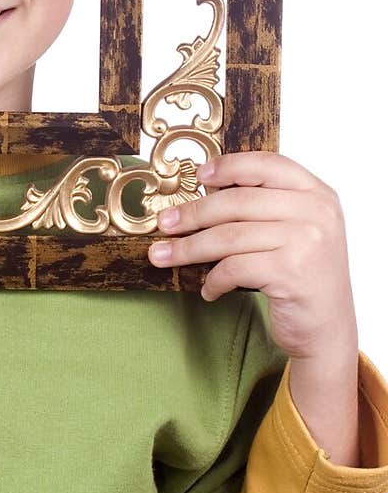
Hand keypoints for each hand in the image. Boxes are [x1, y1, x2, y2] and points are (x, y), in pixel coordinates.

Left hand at [147, 150, 357, 363]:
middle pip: (237, 202)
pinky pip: (235, 268)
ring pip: (229, 237)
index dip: (228, 166)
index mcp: (316, 193)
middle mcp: (315, 212)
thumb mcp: (296, 229)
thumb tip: (206, 189)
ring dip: (189, 248)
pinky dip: (213, 280)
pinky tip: (208, 289)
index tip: (198, 175)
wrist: (329, 327)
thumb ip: (266, 205)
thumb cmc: (304, 274)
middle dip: (193, 214)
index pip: (266, 164)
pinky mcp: (291, 274)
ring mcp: (306, 242)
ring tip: (164, 255)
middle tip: (164, 223)